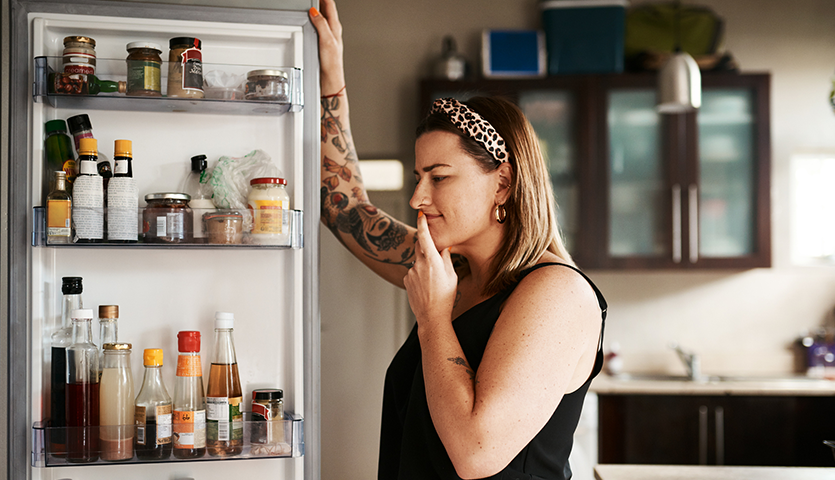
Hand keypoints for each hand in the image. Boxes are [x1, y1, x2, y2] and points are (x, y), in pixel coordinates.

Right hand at [309, 0, 345, 94]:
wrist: (330, 78)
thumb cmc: (332, 63)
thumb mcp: (326, 40)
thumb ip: (321, 24)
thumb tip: (315, 11)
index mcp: (335, 27)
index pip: (330, 5)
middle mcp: (333, 30)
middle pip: (326, 9)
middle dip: (320, 1)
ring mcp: (328, 36)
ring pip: (323, 17)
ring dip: (317, 9)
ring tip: (311, 4)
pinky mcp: (323, 42)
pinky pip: (319, 26)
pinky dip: (314, 20)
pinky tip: (310, 22)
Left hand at [404, 213, 457, 327]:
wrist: (432, 316)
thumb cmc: (446, 297)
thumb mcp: (452, 276)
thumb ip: (446, 258)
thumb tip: (443, 246)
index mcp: (432, 261)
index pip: (425, 237)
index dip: (422, 224)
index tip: (421, 215)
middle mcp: (419, 264)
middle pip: (420, 247)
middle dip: (426, 247)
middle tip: (435, 258)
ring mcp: (411, 272)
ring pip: (418, 261)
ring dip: (425, 265)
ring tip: (433, 282)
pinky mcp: (407, 280)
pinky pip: (413, 271)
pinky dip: (420, 275)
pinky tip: (426, 287)